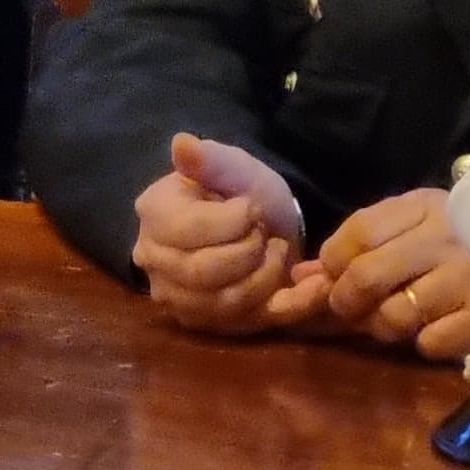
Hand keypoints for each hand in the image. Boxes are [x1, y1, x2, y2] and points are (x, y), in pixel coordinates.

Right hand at [131, 132, 318, 336]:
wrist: (260, 225)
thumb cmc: (240, 192)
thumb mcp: (233, 167)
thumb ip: (210, 159)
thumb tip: (182, 144)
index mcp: (154, 216)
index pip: (189, 230)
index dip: (233, 221)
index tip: (252, 207)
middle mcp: (155, 263)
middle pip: (202, 272)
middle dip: (249, 251)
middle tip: (266, 232)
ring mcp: (181, 299)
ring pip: (226, 302)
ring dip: (267, 274)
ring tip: (278, 250)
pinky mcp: (214, 325)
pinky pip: (254, 322)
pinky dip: (291, 305)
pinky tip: (316, 286)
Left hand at [307, 187, 469, 362]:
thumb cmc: (467, 236)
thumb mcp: (416, 223)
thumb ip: (360, 244)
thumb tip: (299, 277)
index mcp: (425, 207)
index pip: (357, 234)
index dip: (333, 262)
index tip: (334, 275)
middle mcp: (445, 240)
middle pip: (365, 277)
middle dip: (346, 300)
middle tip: (352, 308)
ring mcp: (468, 279)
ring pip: (393, 317)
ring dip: (384, 325)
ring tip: (399, 316)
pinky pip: (430, 343)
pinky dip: (426, 341)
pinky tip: (440, 325)